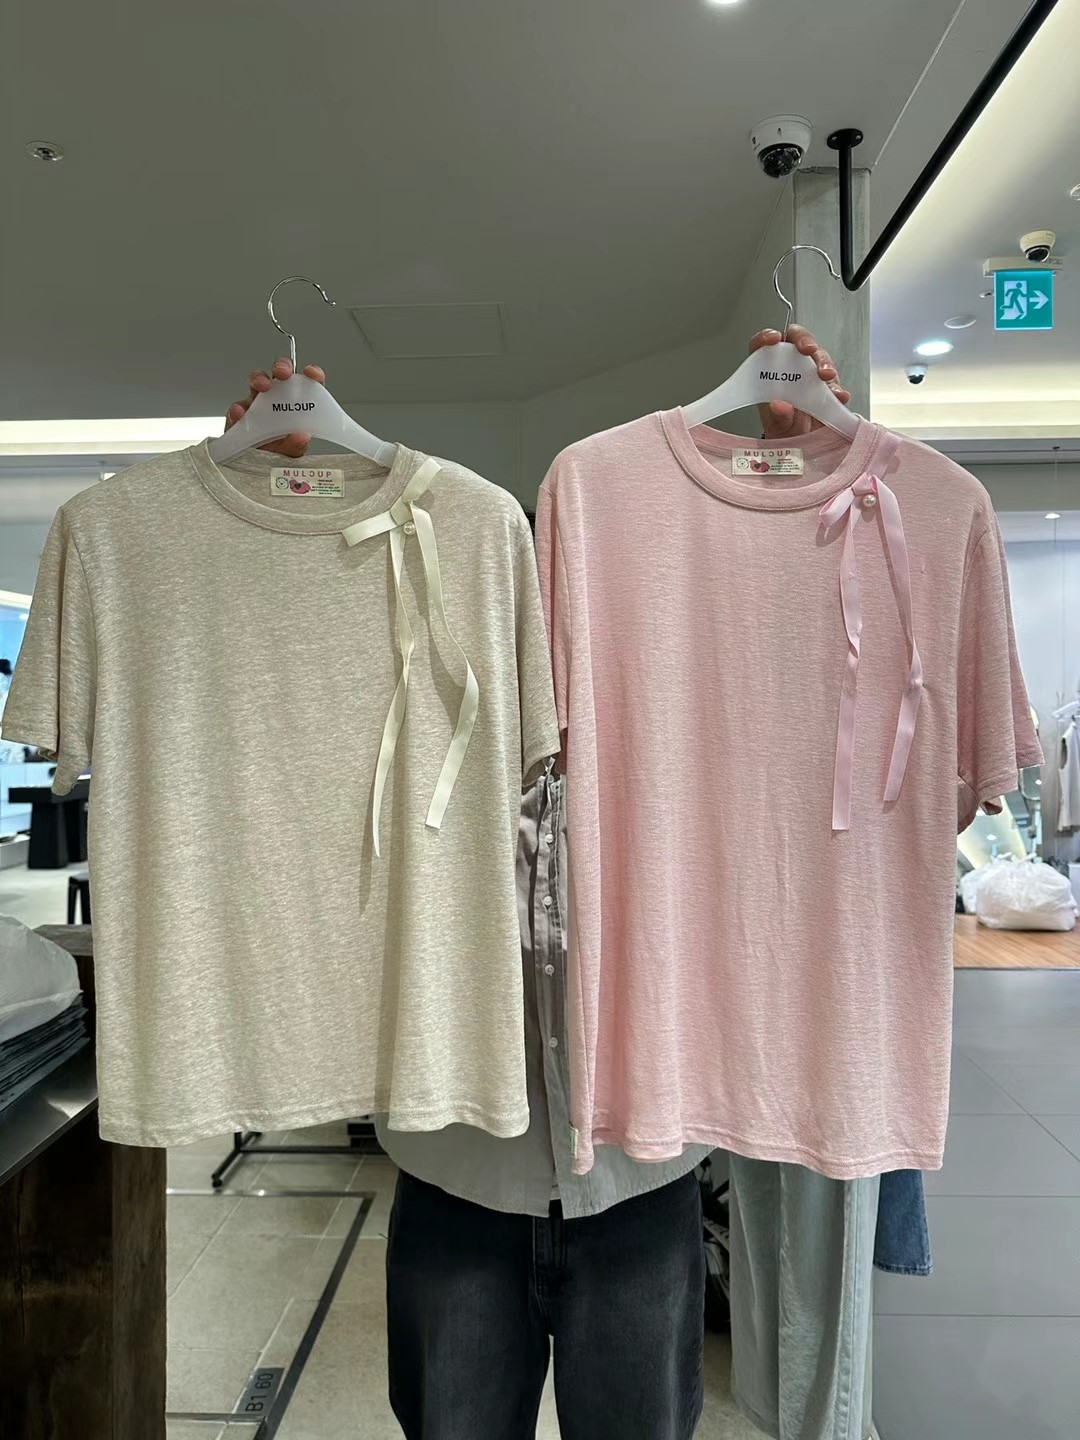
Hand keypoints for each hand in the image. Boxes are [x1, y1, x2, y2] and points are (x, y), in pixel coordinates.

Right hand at [224, 358, 325, 457]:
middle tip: (283, 374)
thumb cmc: (278, 456)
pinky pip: (236, 408)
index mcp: (297, 406)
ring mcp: (257, 405)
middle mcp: (277, 401)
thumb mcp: (292, 453)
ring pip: (256, 382)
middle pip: (280, 375)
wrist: (254, 472)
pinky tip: (240, 414)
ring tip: (262, 387)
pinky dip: (237, 409)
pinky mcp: (238, 416)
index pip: (308, 384)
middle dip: (282, 367)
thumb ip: (298, 445)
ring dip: (259, 379)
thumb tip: (302, 435)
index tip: (311, 373)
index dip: (312, 374)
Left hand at [749, 325, 850, 439]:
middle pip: (796, 341)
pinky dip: (837, 388)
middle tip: (808, 349)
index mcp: (769, 372)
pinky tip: (838, 396)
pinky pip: (835, 382)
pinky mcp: (828, 388)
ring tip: (825, 377)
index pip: (763, 345)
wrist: (801, 447)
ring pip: (819, 357)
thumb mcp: (776, 427)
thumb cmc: (783, 430)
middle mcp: (790, 368)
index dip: (766, 337)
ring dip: (824, 363)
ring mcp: (811, 375)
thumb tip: (778, 405)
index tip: (773, 339)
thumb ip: (777, 416)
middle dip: (805, 340)